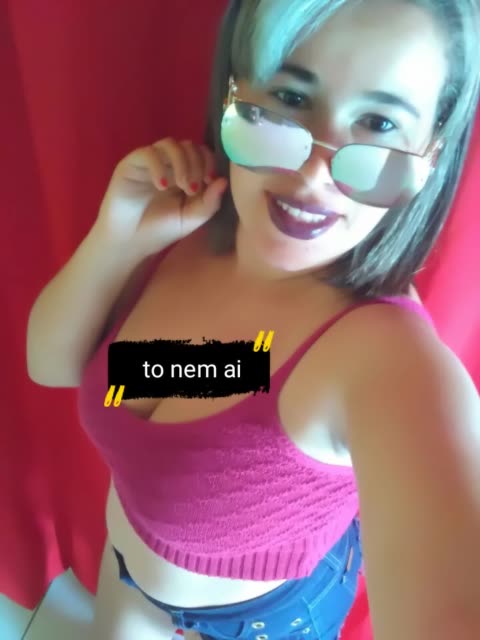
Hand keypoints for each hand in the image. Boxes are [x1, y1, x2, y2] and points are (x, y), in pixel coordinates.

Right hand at [93, 138, 228, 260]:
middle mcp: (168, 165)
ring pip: (170, 144)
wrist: (129, 243)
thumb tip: (224, 181)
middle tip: (194, 189)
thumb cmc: (160, 231)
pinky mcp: (132, 164)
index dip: (209, 162)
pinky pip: (148, 153)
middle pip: (188, 146)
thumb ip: (209, 203)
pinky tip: (162, 185)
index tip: (210, 181)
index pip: (202, 154)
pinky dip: (159, 166)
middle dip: (197, 164)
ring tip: (182, 186)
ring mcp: (150, 163)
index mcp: (186, 175)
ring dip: (182, 163)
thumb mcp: (190, 219)